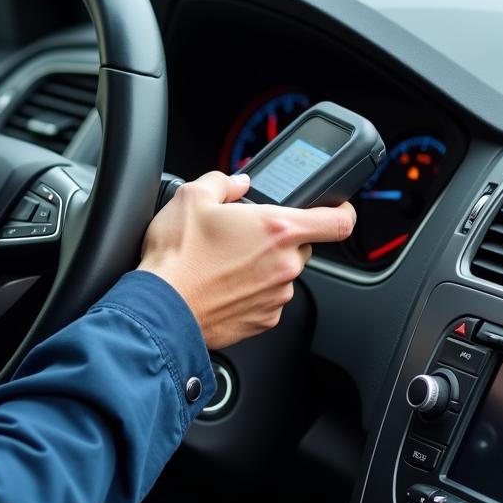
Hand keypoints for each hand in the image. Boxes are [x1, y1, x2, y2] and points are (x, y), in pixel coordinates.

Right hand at [138, 172, 356, 349]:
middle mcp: (284, 265)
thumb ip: (223, 181)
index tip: (336, 209)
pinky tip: (222, 284)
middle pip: (303, 246)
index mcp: (276, 229)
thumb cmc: (178, 258)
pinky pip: (267, 299)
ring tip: (224, 262)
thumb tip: (237, 183)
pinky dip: (251, 291)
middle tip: (245, 235)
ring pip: (283, 274)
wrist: (160, 308)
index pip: (338, 221)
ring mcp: (276, 296)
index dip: (343, 211)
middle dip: (279, 238)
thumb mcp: (191, 197)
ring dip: (263, 266)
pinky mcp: (264, 320)